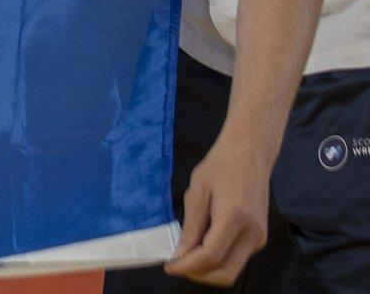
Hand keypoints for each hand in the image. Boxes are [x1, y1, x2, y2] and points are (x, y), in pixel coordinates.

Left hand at [165, 135, 273, 286]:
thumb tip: (180, 254)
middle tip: (176, 263)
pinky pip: (236, 259)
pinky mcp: (259, 238)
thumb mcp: (197, 192)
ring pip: (232, 270)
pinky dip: (217, 260)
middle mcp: (252, 234)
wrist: (249, 153)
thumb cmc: (220, 166)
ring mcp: (259, 238)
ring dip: (207, 270)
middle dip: (197, 274)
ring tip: (186, 254)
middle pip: (225, 274)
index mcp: (236, 218)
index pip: (210, 256)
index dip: (187, 266)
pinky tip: (201, 245)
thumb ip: (191, 226)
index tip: (168, 266)